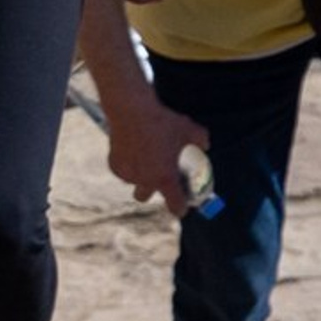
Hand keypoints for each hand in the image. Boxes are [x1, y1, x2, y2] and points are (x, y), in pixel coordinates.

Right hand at [101, 81, 211, 219]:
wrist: (132, 112)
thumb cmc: (162, 122)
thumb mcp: (189, 129)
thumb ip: (200, 140)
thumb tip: (205, 146)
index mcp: (165, 177)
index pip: (174, 203)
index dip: (180, 208)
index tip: (183, 208)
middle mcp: (144, 180)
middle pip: (145, 197)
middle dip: (152, 191)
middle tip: (159, 177)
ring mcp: (127, 174)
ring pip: (133, 182)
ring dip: (140, 176)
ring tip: (147, 156)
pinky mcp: (114, 165)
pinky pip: (124, 171)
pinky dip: (129, 165)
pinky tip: (135, 150)